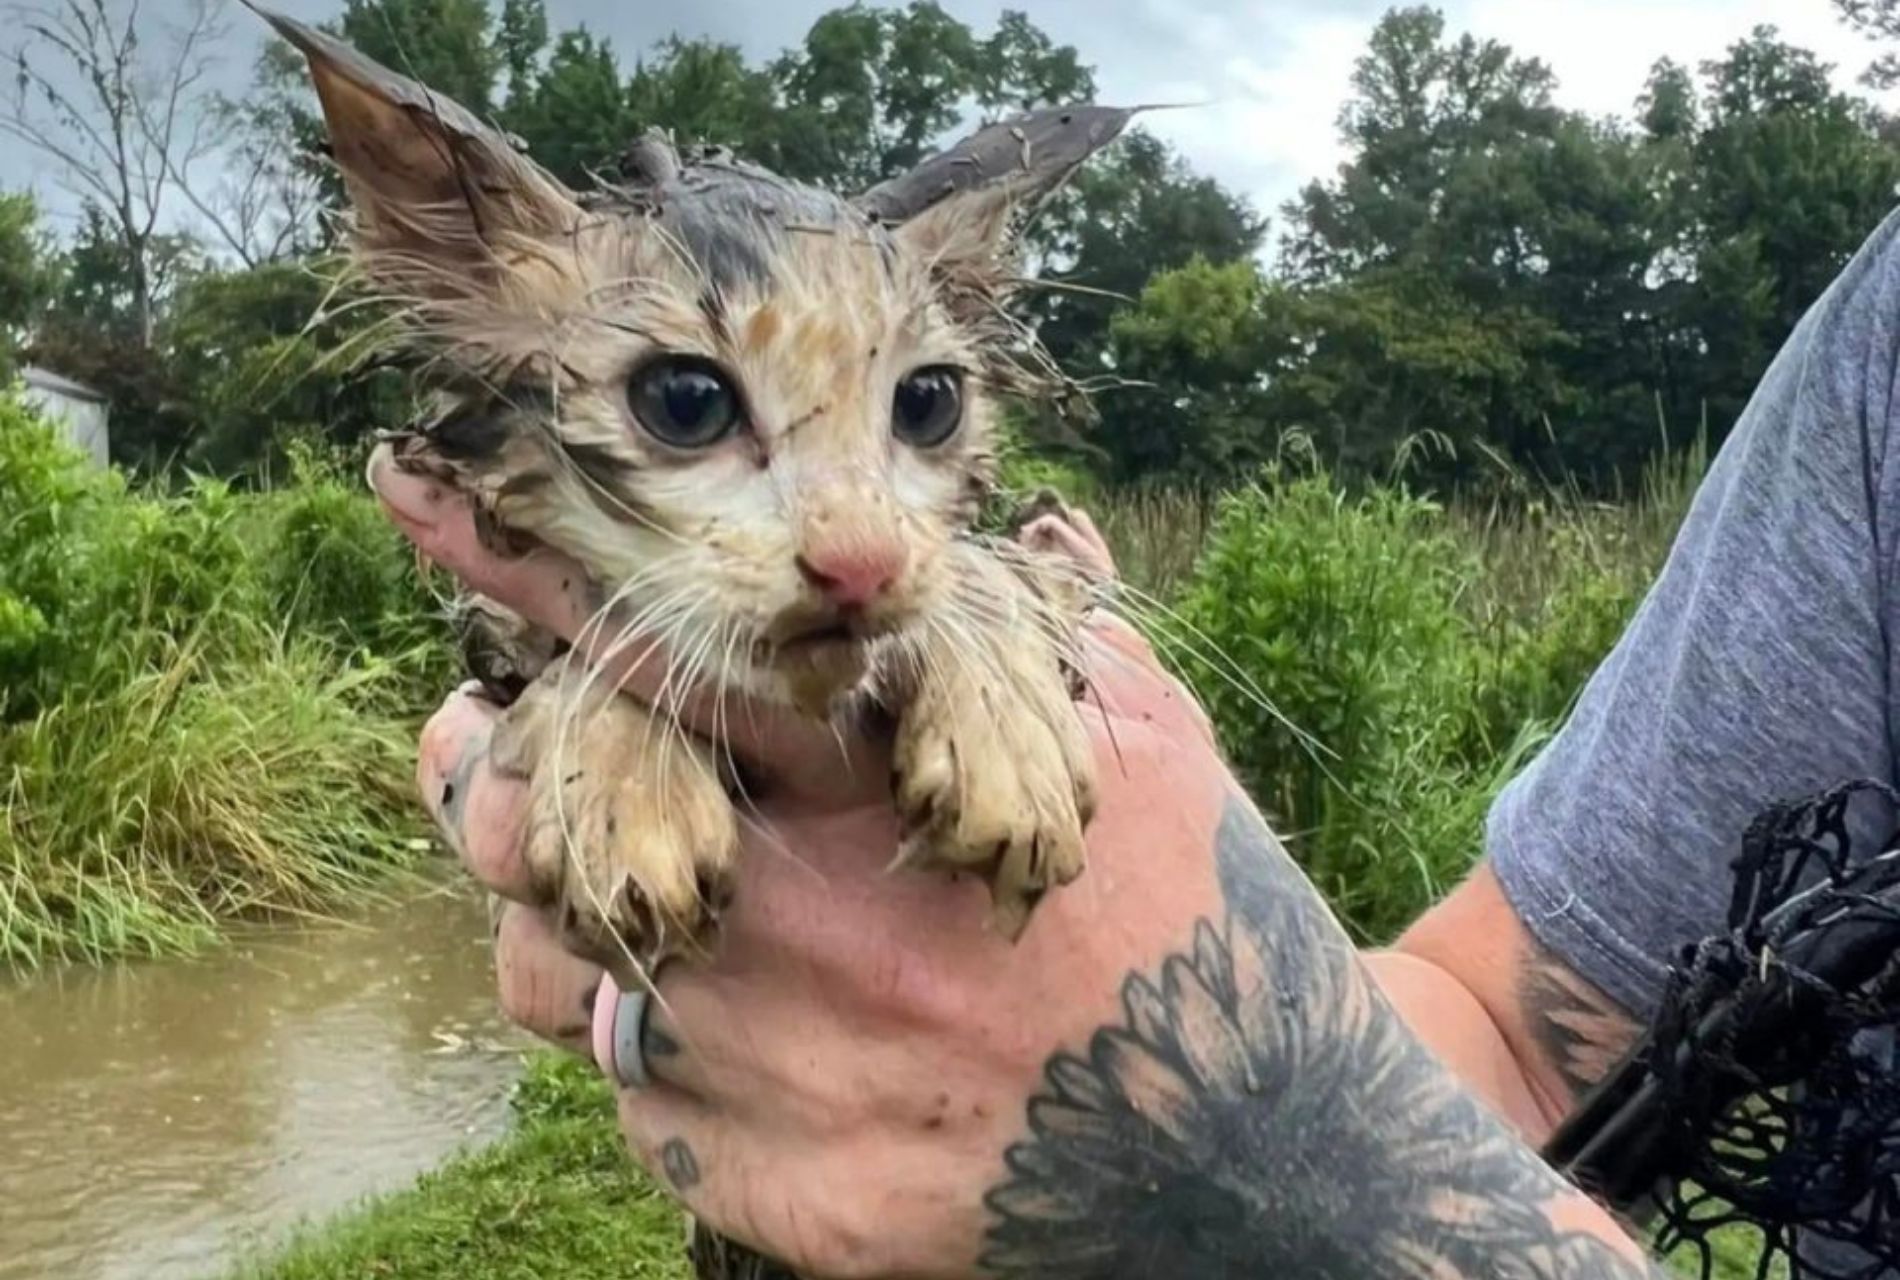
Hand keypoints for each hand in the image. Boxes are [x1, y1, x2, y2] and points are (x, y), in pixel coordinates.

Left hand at [380, 452, 1231, 1276]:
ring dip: (553, 916)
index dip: (530, 573)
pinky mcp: (764, 1188)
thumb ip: (1048, 636)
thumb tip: (1033, 535)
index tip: (421, 495)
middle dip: (481, 774)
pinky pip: (630, 1099)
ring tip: (606, 891)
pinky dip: (651, 1046)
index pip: (662, 650)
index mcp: (874, 786)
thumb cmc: (1192, 923)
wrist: (1244, 1158)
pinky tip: (726, 1029)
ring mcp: (766, 1066)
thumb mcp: (1143, 746)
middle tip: (470, 743)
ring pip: (552, 972)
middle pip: (539, 824)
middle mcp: (793, 919)